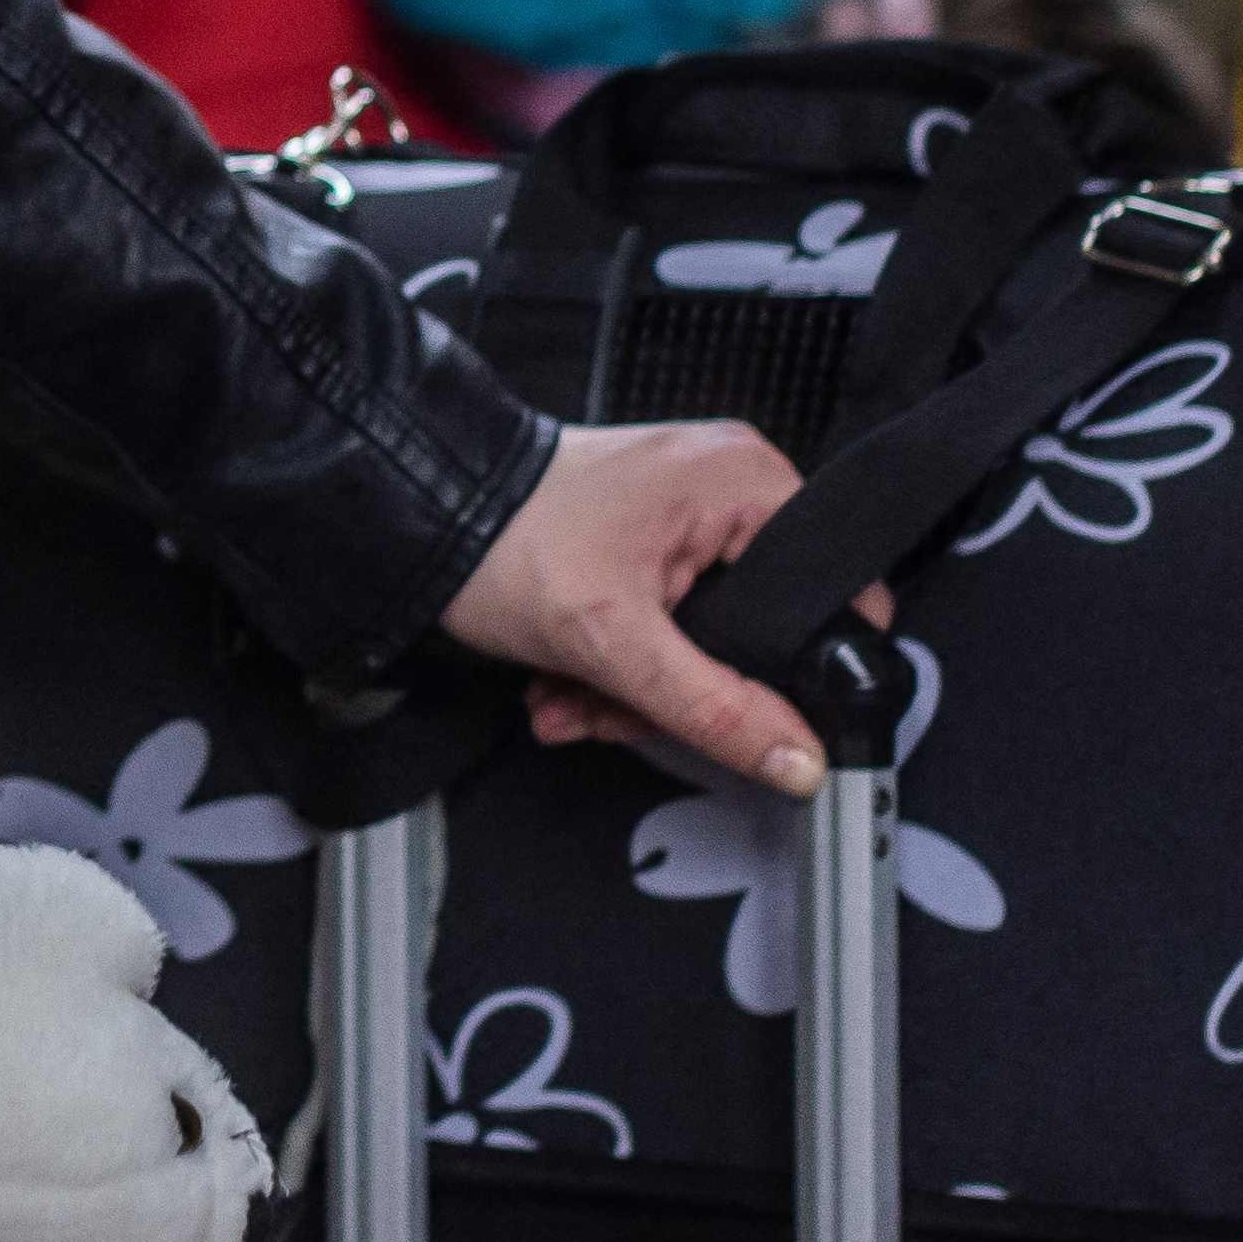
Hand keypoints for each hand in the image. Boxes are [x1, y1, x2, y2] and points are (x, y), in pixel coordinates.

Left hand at [441, 416, 841, 795]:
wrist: (418, 515)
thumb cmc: (505, 545)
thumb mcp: (619, 644)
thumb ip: (717, 709)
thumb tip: (800, 758)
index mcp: (745, 482)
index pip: (824, 593)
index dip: (789, 670)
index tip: (742, 717)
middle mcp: (723, 484)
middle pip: (751, 627)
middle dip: (675, 692)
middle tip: (615, 711)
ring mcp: (680, 510)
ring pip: (698, 635)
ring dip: (631, 690)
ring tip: (571, 701)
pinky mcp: (643, 535)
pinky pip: (662, 617)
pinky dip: (615, 662)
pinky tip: (564, 683)